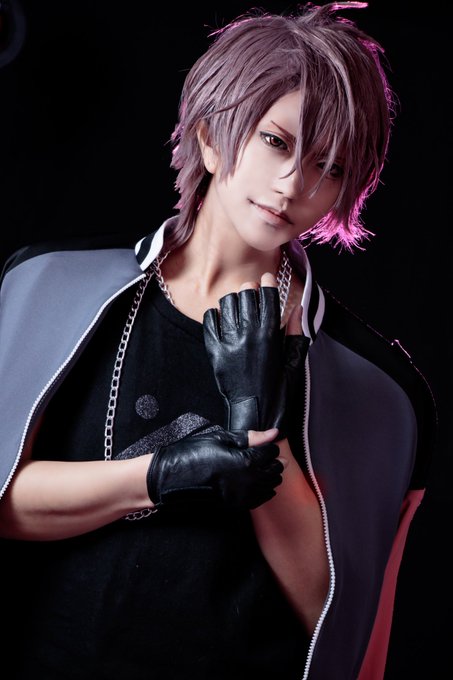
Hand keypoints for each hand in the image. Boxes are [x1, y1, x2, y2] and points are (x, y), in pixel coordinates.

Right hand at [146, 427, 283, 510]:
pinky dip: (264, 490)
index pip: (271, 452)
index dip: (269, 446)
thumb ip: (251, 437)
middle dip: (273, 461)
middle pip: (275, 470)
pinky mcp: (238, 505)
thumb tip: (273, 433)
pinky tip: (256, 482)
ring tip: (259, 466)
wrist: (175, 478)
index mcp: (246, 460)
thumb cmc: (195, 453)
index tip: (263, 443)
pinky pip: (261, 498)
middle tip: (263, 454)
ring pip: (271, 485)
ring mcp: (244, 495)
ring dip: (269, 475)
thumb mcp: (222, 438)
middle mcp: (249, 480)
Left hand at [203, 274, 307, 436]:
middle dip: (251, 289)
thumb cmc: (277, 390)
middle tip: (252, 291)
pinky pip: (211, 319)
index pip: (269, 297)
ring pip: (228, 303)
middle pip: (247, 295)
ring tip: (239, 306)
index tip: (268, 278)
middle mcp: (249, 336)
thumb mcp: (293, 361)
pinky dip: (216, 314)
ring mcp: (229, 342)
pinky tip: (224, 318)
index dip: (269, 283)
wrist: (254, 413)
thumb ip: (296, 332)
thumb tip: (298, 307)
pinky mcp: (214, 351)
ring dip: (235, 300)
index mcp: (270, 336)